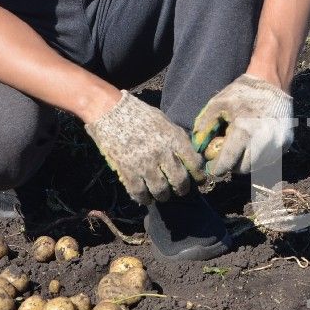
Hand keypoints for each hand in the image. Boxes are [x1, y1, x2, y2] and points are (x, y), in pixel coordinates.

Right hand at [85, 91, 204, 204]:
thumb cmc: (139, 114)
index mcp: (174, 138)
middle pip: (179, 180)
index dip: (199, 174)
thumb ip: (176, 138)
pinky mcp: (128, 171)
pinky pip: (139, 192)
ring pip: (161, 190)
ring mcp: (145, 164)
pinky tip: (146, 198)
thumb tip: (189, 153)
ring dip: (163, 195)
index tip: (198, 180)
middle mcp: (162, 153)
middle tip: (180, 191)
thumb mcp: (164, 121)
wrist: (110, 111)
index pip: (194, 162)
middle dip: (182, 189)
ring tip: (162, 195)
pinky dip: (144, 199)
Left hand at [191, 74, 293, 175]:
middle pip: (243, 168)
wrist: (272, 82)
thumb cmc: (242, 93)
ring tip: (241, 149)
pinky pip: (270, 158)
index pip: (228, 161)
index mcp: (244, 131)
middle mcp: (263, 141)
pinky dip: (260, 156)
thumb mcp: (218, 104)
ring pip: (258, 165)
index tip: (213, 168)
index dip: (218, 167)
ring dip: (246, 162)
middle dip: (232, 166)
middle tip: (227, 158)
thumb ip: (205, 125)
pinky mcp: (286, 143)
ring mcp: (277, 143)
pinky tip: (254, 144)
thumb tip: (198, 146)